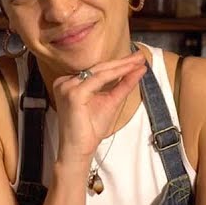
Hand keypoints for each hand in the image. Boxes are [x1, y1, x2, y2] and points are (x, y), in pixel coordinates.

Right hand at [50, 49, 146, 164]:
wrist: (79, 148)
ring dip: (121, 66)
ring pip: (99, 72)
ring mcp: (67, 87)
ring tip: (138, 61)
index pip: (97, 70)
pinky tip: (129, 70)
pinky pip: (98, 80)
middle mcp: (65, 82)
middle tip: (141, 56)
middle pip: (98, 68)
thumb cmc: (90, 129)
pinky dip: (115, 74)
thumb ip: (123, 85)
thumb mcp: (111, 102)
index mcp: (70, 83)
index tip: (137, 59)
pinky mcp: (73, 94)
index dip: (118, 64)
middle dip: (122, 62)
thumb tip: (139, 69)